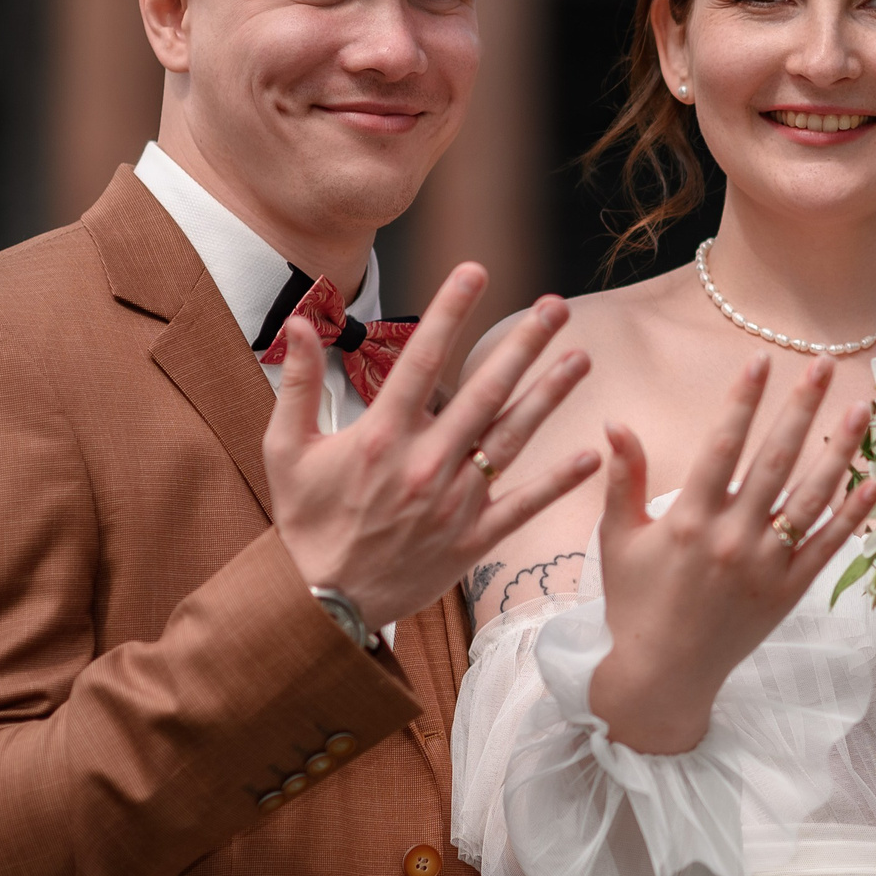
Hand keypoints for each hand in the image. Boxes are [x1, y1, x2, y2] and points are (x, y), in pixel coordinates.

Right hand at [267, 267, 598, 630]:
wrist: (320, 603)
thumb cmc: (305, 522)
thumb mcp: (285, 450)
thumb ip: (297, 384)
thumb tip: (299, 321)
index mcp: (380, 436)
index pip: (422, 359)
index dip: (451, 311)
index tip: (475, 271)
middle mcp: (424, 463)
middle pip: (484, 391)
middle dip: (524, 344)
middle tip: (556, 308)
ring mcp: (453, 503)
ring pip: (512, 438)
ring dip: (550, 396)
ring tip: (581, 357)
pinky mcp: (472, 541)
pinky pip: (523, 505)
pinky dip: (558, 482)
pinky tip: (591, 454)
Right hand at [585, 355, 875, 753]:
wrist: (661, 675)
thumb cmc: (634, 602)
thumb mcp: (618, 539)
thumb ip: (623, 478)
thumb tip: (615, 422)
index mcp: (688, 520)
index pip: (721, 446)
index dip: (742, 400)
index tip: (761, 361)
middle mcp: (732, 538)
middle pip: (775, 460)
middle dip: (801, 408)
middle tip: (822, 364)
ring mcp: (766, 566)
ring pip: (811, 497)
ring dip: (839, 450)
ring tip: (859, 407)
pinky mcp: (788, 591)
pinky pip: (826, 546)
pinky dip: (852, 514)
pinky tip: (874, 481)